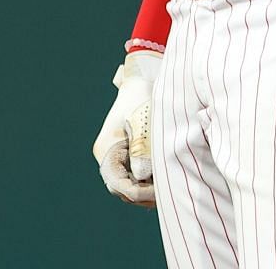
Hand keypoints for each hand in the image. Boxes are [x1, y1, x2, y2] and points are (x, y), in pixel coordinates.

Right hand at [92, 50, 160, 205]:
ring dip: (148, 188)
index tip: (162, 188)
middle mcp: (108, 157)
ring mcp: (117, 156)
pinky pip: (137, 176)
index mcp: (107, 151)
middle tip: (169, 189)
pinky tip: (165, 175)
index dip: (141, 193)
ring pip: (131, 185)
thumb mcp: (143, 125)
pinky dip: (150, 180)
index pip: (120, 186)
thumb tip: (142, 179)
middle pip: (124, 191)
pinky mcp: (127, 154)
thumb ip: (141, 153)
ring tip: (168, 182)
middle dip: (146, 194)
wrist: (143, 81)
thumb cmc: (142, 99)